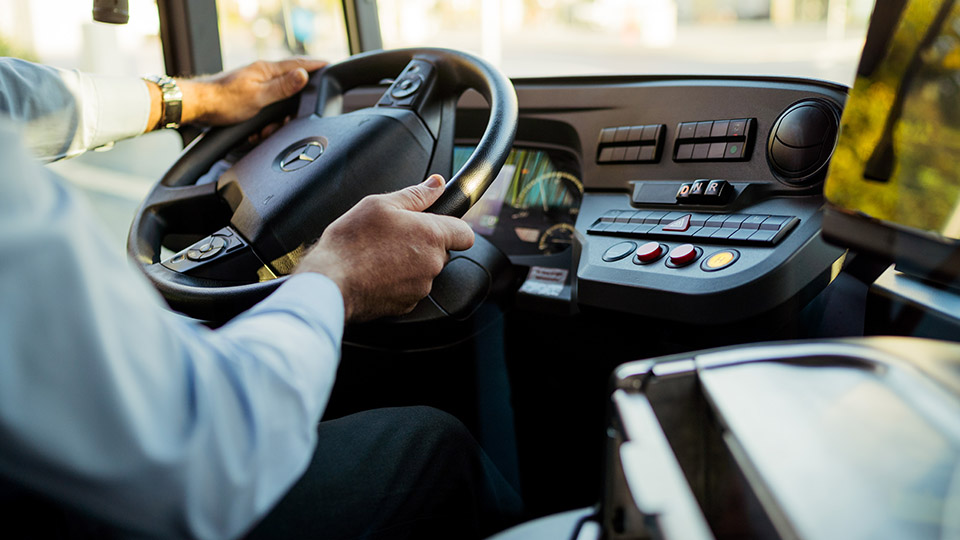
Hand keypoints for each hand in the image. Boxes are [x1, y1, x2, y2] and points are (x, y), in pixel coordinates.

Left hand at [176, 57, 326, 126]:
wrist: (196, 107)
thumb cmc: (223, 101)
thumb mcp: (258, 96)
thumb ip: (283, 87)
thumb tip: (304, 75)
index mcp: (267, 70)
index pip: (298, 64)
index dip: (316, 66)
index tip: (330, 65)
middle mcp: (262, 75)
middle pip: (290, 89)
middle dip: (288, 111)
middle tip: (280, 124)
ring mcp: (255, 85)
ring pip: (277, 104)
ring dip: (272, 121)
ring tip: (261, 131)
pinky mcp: (248, 97)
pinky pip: (265, 111)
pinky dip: (262, 124)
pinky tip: (253, 132)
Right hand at [294, 175, 475, 321]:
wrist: (331, 281)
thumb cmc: (351, 242)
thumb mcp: (380, 204)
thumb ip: (416, 194)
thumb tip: (436, 184)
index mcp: (432, 235)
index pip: (466, 233)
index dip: (454, 227)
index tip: (438, 224)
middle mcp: (432, 264)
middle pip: (442, 252)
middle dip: (425, 243)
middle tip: (395, 235)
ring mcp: (421, 287)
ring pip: (425, 271)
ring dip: (411, 263)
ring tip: (380, 254)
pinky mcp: (407, 305)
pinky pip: (410, 289)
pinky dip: (398, 281)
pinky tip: (376, 272)